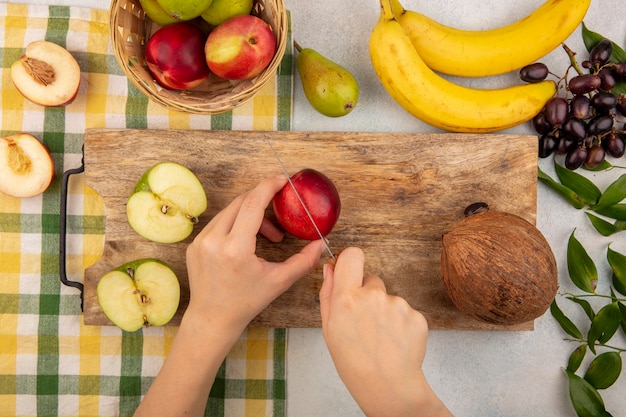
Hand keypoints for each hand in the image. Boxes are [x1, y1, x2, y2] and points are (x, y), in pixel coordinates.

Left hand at [185, 175, 324, 333]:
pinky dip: (236, 223)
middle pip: (242, 202)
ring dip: (250, 214)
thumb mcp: (278, 282)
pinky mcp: (195, 244)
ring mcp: (201, 241)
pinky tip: (247, 240)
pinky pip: (219, 222)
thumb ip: (303, 261)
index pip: (253, 203)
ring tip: (267, 235)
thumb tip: (321, 244)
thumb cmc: (245, 302)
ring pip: (230, 210)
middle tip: (280, 210)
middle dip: (263, 201)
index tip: (283, 181)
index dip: (269, 186)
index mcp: (235, 249)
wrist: (212, 318)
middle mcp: (214, 240)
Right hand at [319, 247, 451, 416]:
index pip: (353, 256)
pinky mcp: (416, 316)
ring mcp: (398, 305)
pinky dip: (401, 324)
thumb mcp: (329, 328)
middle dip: (368, 295)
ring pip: (389, 298)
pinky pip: (406, 311)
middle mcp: (373, 296)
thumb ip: (328, 293)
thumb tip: (330, 268)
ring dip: (385, 312)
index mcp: (347, 298)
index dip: (351, 262)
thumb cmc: (353, 362)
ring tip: (381, 338)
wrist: (387, 387)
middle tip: (365, 323)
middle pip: (372, 280)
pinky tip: (394, 342)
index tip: (351, 272)